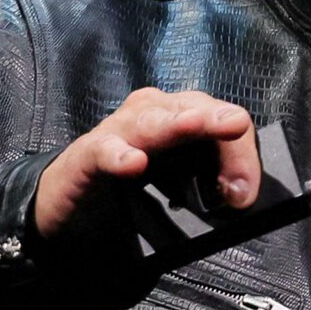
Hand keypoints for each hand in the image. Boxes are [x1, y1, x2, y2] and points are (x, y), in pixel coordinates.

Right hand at [34, 88, 259, 239]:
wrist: (68, 198)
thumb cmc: (127, 184)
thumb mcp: (177, 184)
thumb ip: (211, 188)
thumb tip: (238, 197)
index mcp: (180, 118)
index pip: (222, 120)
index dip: (240, 154)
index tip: (243, 194)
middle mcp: (152, 114)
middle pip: (194, 111)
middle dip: (217, 124)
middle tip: (236, 130)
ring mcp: (119, 131)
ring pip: (152, 121)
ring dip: (175, 124)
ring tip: (195, 125)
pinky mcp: (88, 155)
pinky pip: (105, 150)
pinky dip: (119, 155)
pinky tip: (133, 163)